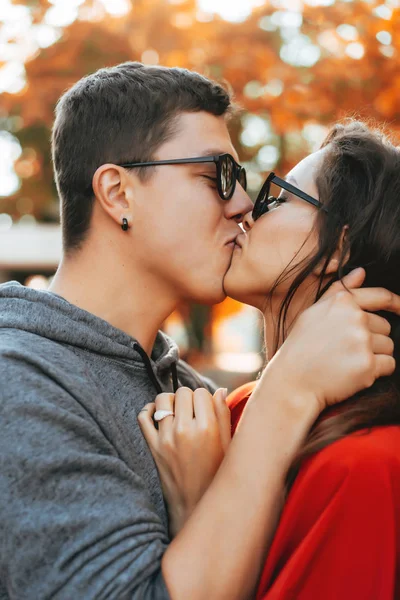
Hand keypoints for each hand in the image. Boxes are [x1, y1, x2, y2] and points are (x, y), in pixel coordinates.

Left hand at [138, 387, 230, 536]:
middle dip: (189, 398)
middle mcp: (184, 431)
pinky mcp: (152, 447)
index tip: (207, 410)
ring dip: (171, 401)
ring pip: (162, 399)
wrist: (194, 507)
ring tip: (178, 413)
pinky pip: (143, 416)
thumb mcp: (228, 446)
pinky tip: (158, 414)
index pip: (202, 392)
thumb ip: (223, 415)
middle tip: (193, 412)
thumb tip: (220, 390)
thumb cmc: (216, 476)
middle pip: (182, 392)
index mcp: (207, 429)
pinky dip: (148, 410)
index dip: (205, 398)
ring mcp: (165, 438)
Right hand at [264, 267, 398, 414]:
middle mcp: (355, 318)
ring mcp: (362, 341)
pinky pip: (389, 365)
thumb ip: (339, 291)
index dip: (397, 303)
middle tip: (347, 350)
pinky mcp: (368, 365)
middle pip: (385, 327)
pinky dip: (377, 371)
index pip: (381, 297)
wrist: (292, 382)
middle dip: (373, 338)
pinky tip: (355, 373)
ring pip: (388, 346)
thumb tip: (361, 272)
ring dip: (375, 355)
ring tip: (348, 362)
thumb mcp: (313, 312)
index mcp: (342, 302)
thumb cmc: (301, 346)